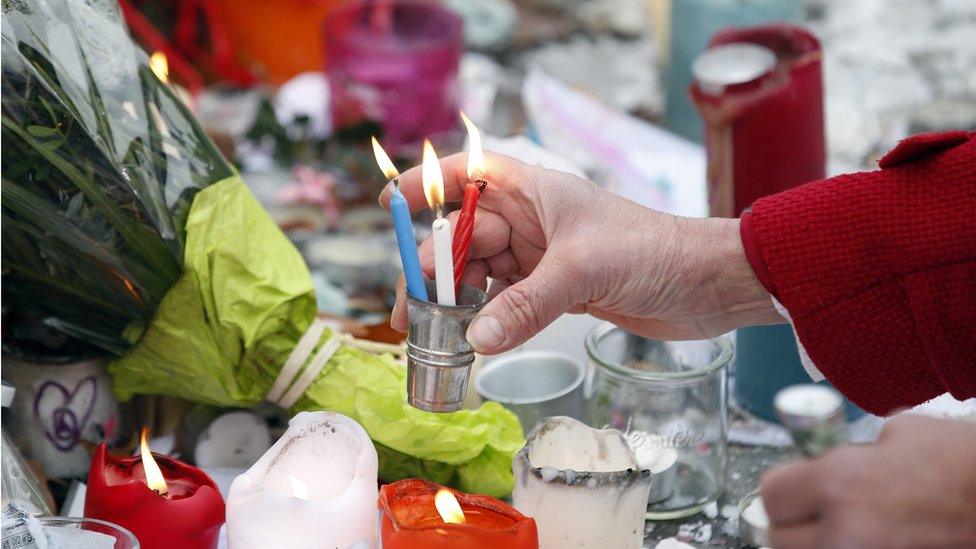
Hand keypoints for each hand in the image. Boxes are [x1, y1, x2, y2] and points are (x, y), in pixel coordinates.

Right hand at [381, 152, 778, 353]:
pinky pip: (507, 302)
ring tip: (432, 334)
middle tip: (409, 311)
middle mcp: (533, 220)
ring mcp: (543, 257)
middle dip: (434, 269)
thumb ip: (527, 305)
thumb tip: (477, 340)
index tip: (388, 201)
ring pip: (482, 274)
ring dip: (458, 301)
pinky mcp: (556, 290)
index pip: (469, 173)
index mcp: (536, 192)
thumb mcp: (584, 270)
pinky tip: (474, 341)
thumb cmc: (653, 251)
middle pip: (465, 237)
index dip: (428, 182)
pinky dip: (489, 320)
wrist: (707, 284)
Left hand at [761, 415, 975, 548]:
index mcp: (838, 484)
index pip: (772, 495)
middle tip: (814, 509)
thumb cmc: (960, 461)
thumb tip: (826, 460)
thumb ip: (849, 452)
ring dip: (819, 542)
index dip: (783, 487)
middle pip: (781, 540)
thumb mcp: (897, 434)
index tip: (795, 483)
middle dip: (794, 522)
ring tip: (846, 524)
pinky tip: (873, 538)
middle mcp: (843, 532)